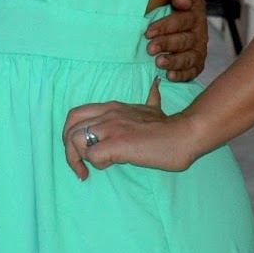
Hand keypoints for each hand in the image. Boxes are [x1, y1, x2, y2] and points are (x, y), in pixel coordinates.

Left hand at [61, 79, 200, 179]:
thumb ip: (149, 98)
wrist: (184, 134)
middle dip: (69, 150)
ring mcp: (111, 127)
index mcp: (111, 107)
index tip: (81, 151)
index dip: (71, 134)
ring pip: (75, 140)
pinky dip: (97, 164)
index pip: (75, 115)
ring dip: (81, 158)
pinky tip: (112, 164)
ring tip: (95, 167)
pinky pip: (92, 155)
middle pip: (69, 128)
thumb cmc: (170, 126)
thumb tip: (156, 85)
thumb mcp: (153, 106)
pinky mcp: (118, 143)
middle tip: (80, 167)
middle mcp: (107, 114)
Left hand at [144, 0, 207, 81]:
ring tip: (158, 63)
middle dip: (166, 44)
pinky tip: (169, 76)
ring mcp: (200, 49)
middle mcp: (200, 31)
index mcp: (195, 12)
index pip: (183, 19)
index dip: (165, 26)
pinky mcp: (197, 64)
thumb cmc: (170, 6)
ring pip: (189, 57)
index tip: (148, 31)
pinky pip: (192, 71)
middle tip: (150, 48)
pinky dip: (182, 75)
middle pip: (184, 40)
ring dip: (173, 61)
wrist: (175, 20)